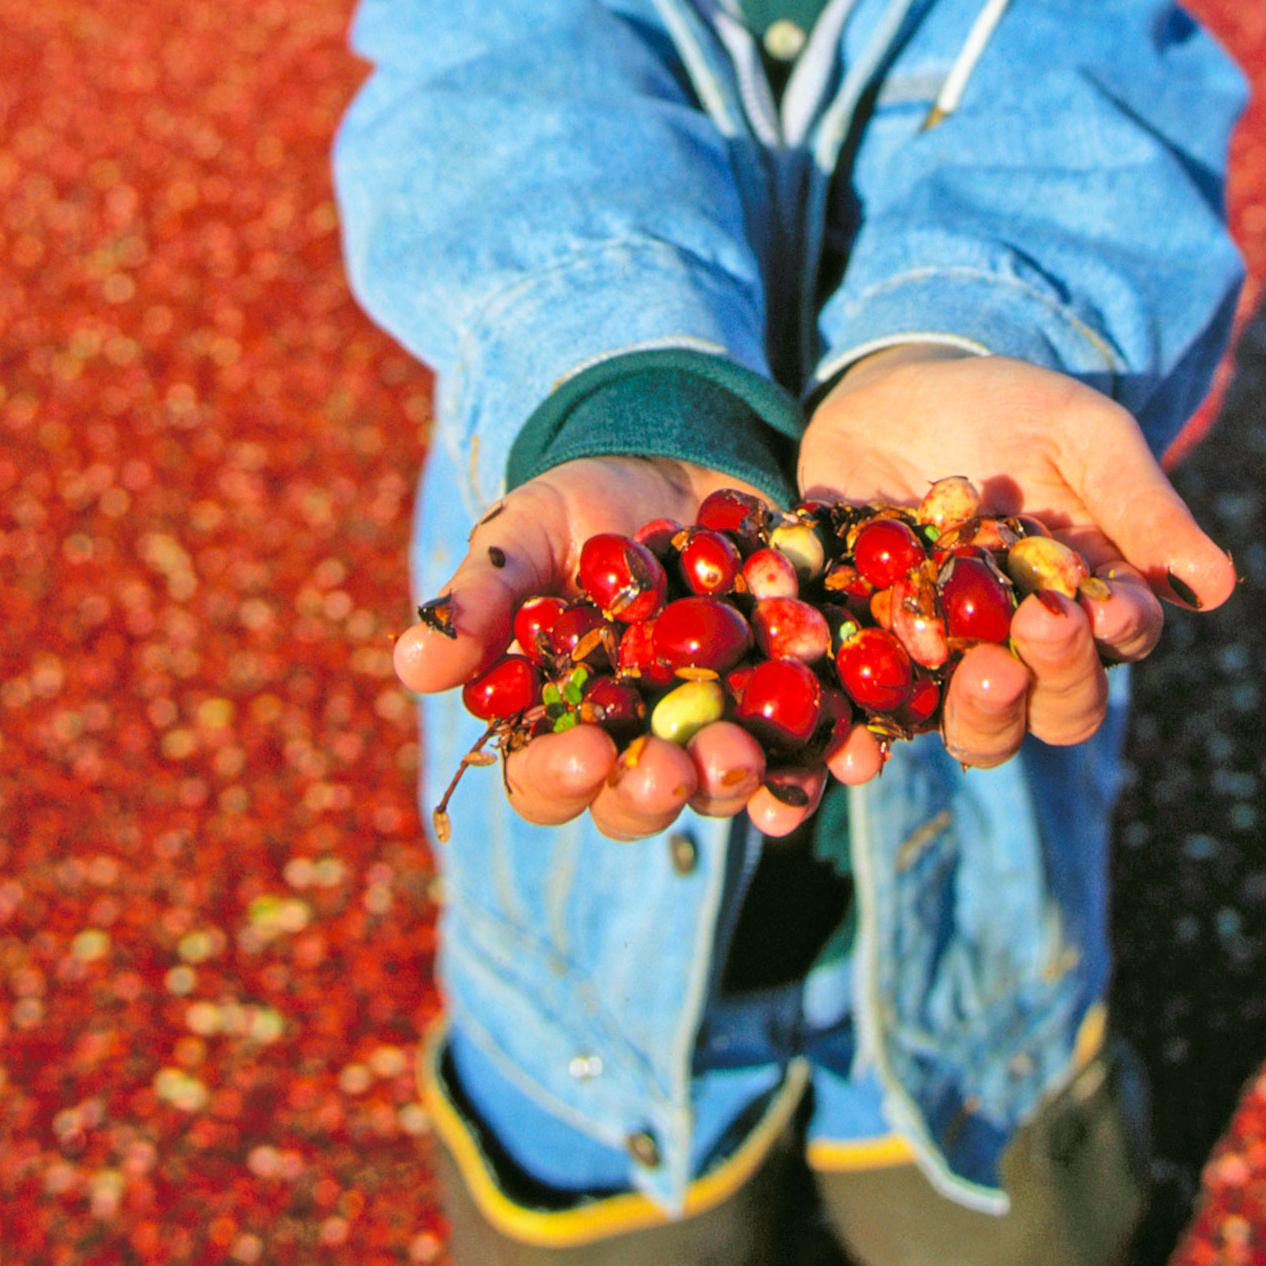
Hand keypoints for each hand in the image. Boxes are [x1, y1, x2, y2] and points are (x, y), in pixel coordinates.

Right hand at [395, 456, 884, 838]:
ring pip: (725, 787)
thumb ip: (480, 599)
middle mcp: (639, 748)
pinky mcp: (790, 707)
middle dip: (657, 792)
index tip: (581, 750)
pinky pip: (814, 751)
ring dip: (740, 783)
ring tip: (750, 758)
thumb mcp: (524, 534)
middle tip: (676, 769)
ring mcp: (718, 734)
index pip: (547, 778)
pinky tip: (852, 754)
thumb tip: (413, 668)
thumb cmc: (582, 508)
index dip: (560, 775)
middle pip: (640, 803)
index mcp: (561, 724)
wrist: (683, 463)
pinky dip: (832, 758)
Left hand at [800, 345, 1233, 767]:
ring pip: (978, 729)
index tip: (1104, 608)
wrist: (898, 393)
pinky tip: (857, 752)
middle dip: (1054, 679)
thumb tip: (1219, 585)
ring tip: (972, 673)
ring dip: (983, 717)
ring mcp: (950, 661)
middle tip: (1033, 632)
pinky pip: (874, 715)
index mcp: (1092, 601)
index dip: (1118, 634)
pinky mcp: (873, 657)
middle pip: (1057, 708)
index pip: (1122, 641)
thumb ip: (1141, 506)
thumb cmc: (1013, 411)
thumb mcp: (1084, 438)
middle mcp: (1027, 649)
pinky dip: (867, 741)